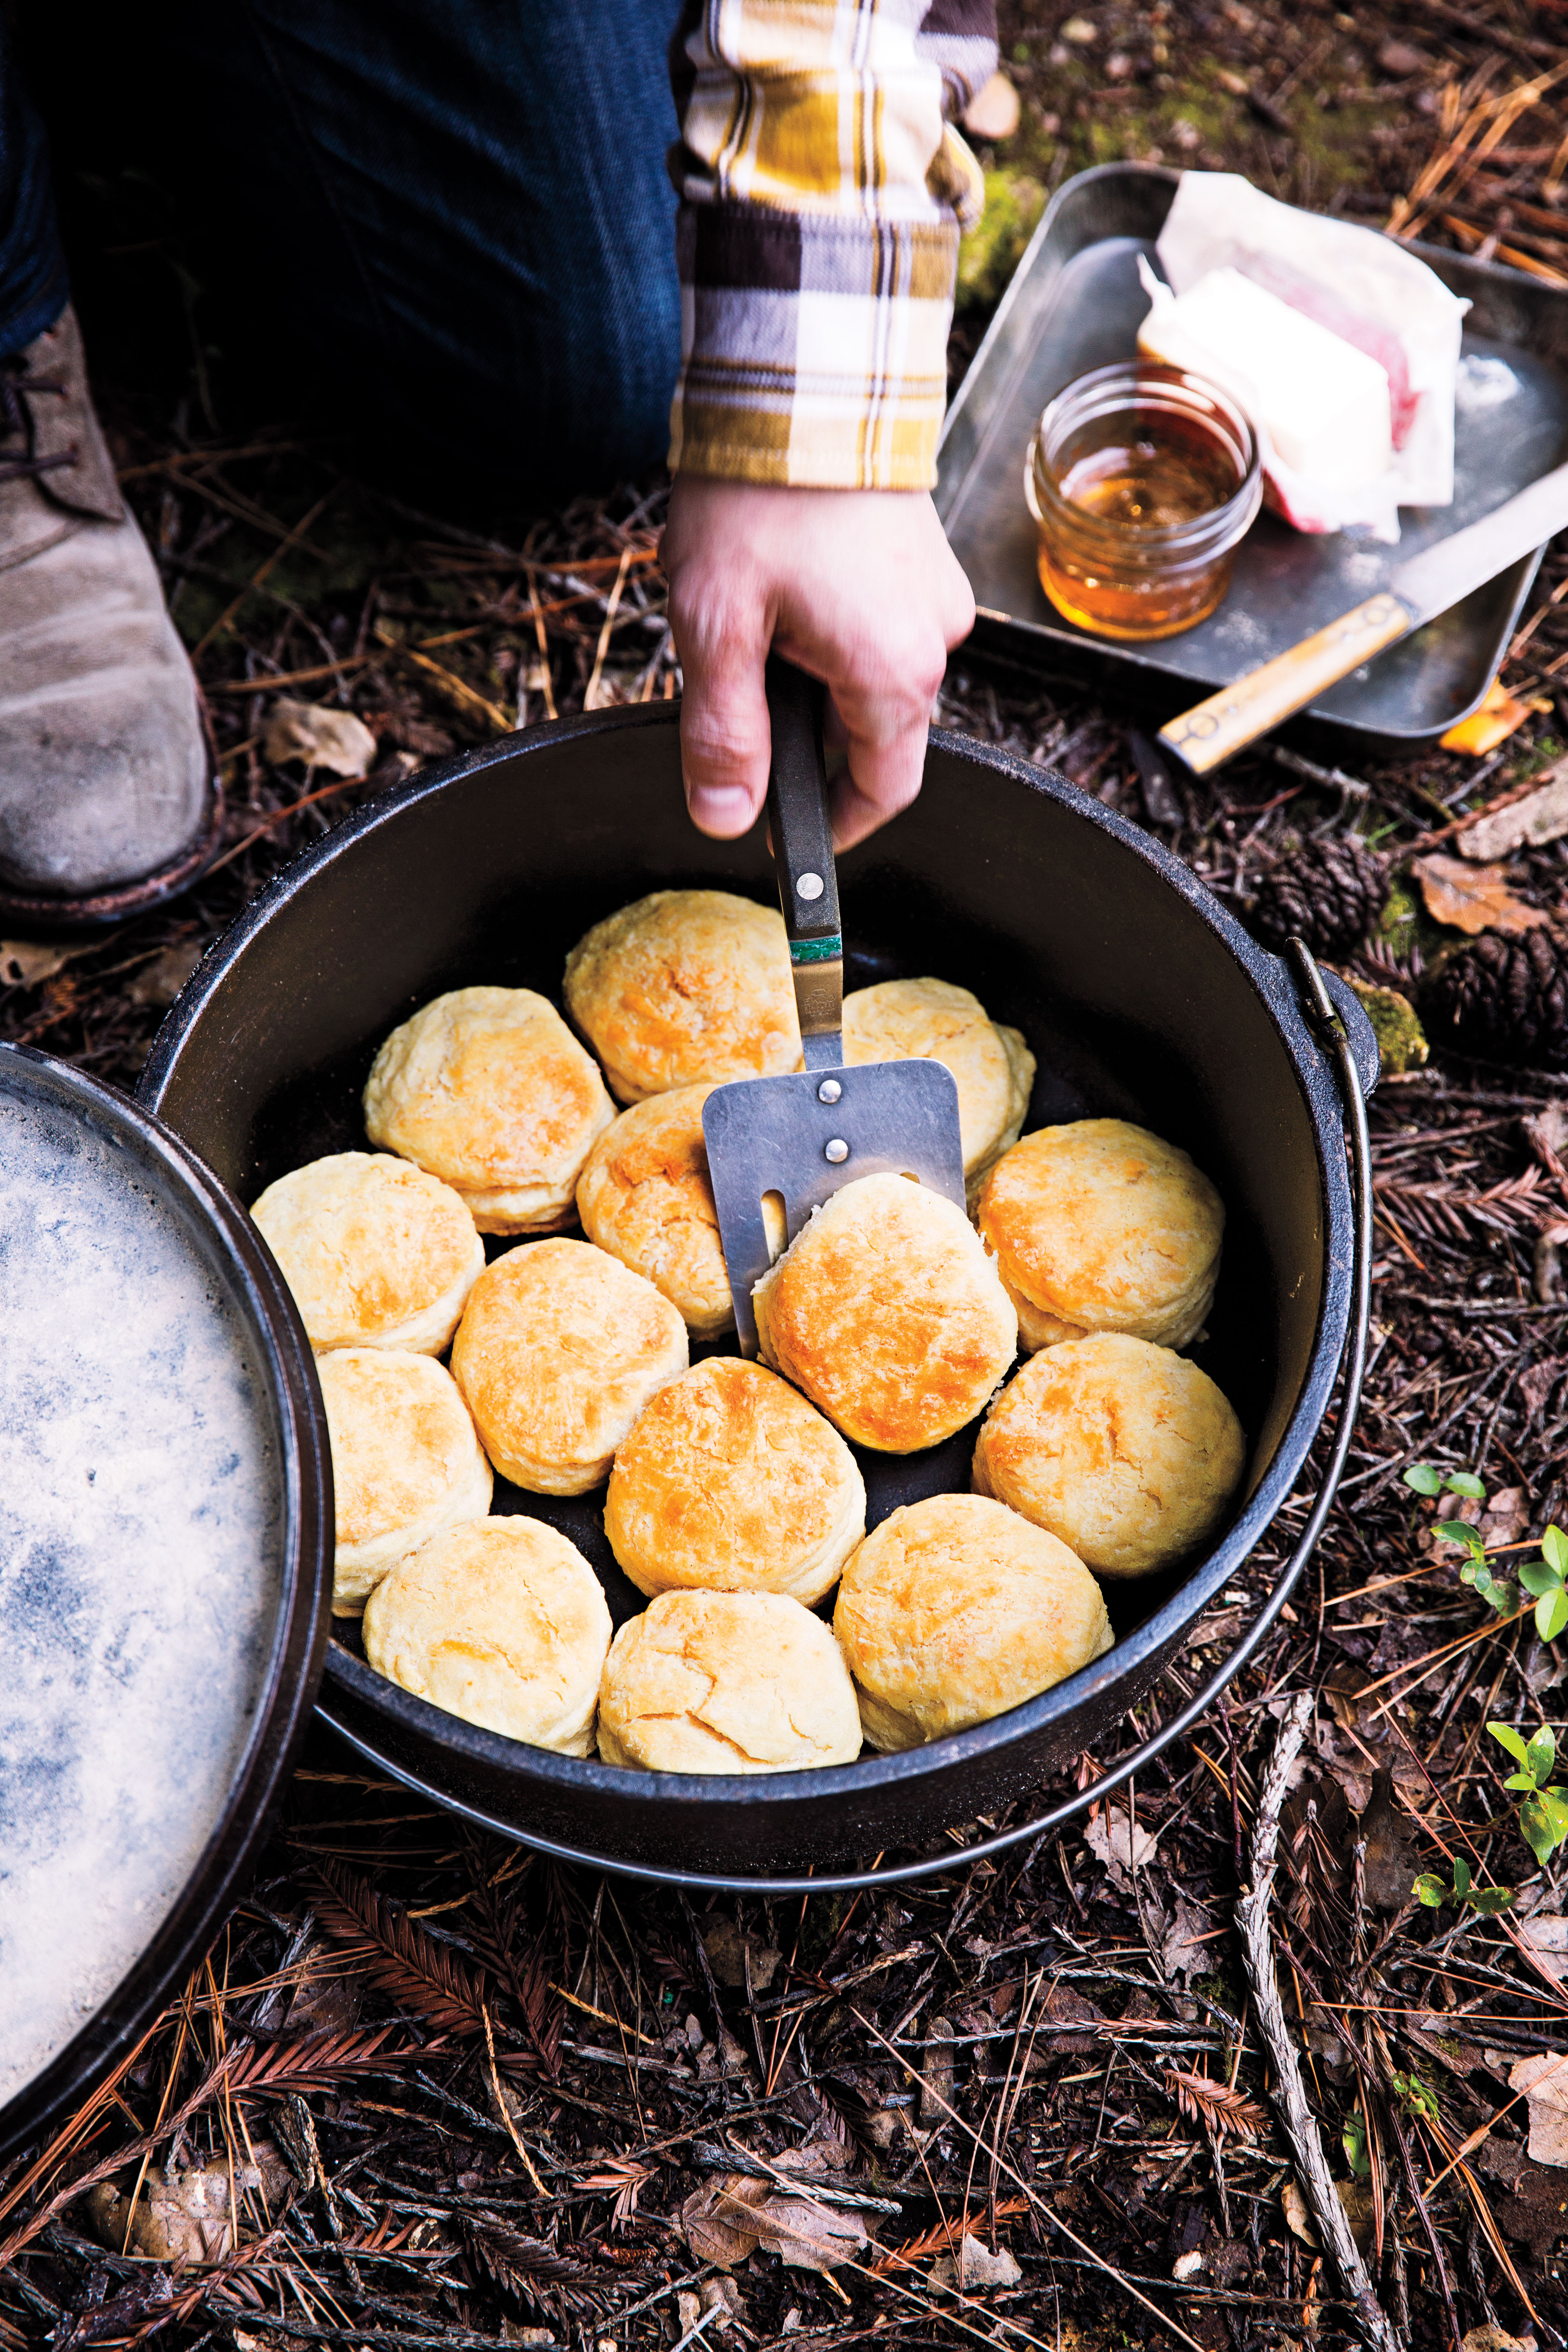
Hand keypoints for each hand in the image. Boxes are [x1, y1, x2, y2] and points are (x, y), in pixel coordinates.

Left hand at [661, 477, 975, 849]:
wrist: (801, 376)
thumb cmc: (760, 496)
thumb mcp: (718, 628)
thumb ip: (725, 735)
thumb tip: (726, 820)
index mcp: (893, 674)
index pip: (884, 790)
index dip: (835, 826)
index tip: (790, 839)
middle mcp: (935, 640)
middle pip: (875, 734)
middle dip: (810, 735)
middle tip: (738, 699)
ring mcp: (935, 594)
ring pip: (874, 676)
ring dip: (815, 674)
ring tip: (754, 620)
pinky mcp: (923, 557)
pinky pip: (881, 622)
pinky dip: (833, 628)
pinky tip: (784, 586)